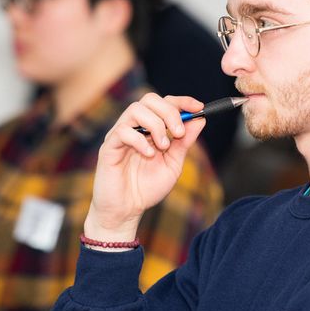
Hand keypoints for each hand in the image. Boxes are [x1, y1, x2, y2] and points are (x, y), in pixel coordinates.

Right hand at [86, 94, 205, 240]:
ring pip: (136, 109)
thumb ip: (184, 142)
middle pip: (150, 99)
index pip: (164, 103)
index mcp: (150, 129)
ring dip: (156, 125)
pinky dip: (140, 140)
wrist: (126, 211)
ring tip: (163, 147)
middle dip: (169, 112)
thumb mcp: (173, 164)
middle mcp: (134, 127)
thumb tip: (200, 119)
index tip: (198, 107)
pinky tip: (148, 155)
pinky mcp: (108, 146)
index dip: (182, 101)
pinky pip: (123, 131)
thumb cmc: (147, 188)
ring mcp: (120, 134)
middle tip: (179, 132)